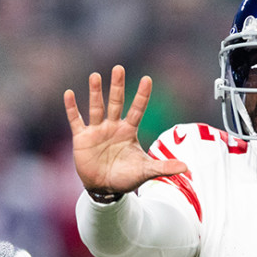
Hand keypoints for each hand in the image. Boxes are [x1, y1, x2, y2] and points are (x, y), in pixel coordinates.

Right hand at [64, 65, 186, 194]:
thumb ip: (164, 167)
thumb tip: (186, 167)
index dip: (142, 96)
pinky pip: (76, 120)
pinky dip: (72, 108)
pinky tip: (69, 93)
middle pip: (116, 102)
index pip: (137, 109)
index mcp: (129, 131)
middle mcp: (113, 126)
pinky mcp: (82, 138)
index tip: (147, 79)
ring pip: (96, 107)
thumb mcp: (146, 171)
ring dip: (95, 92)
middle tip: (119, 68)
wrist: (105, 188)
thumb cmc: (126, 177)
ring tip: (95, 76)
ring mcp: (97, 131)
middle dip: (117, 86)